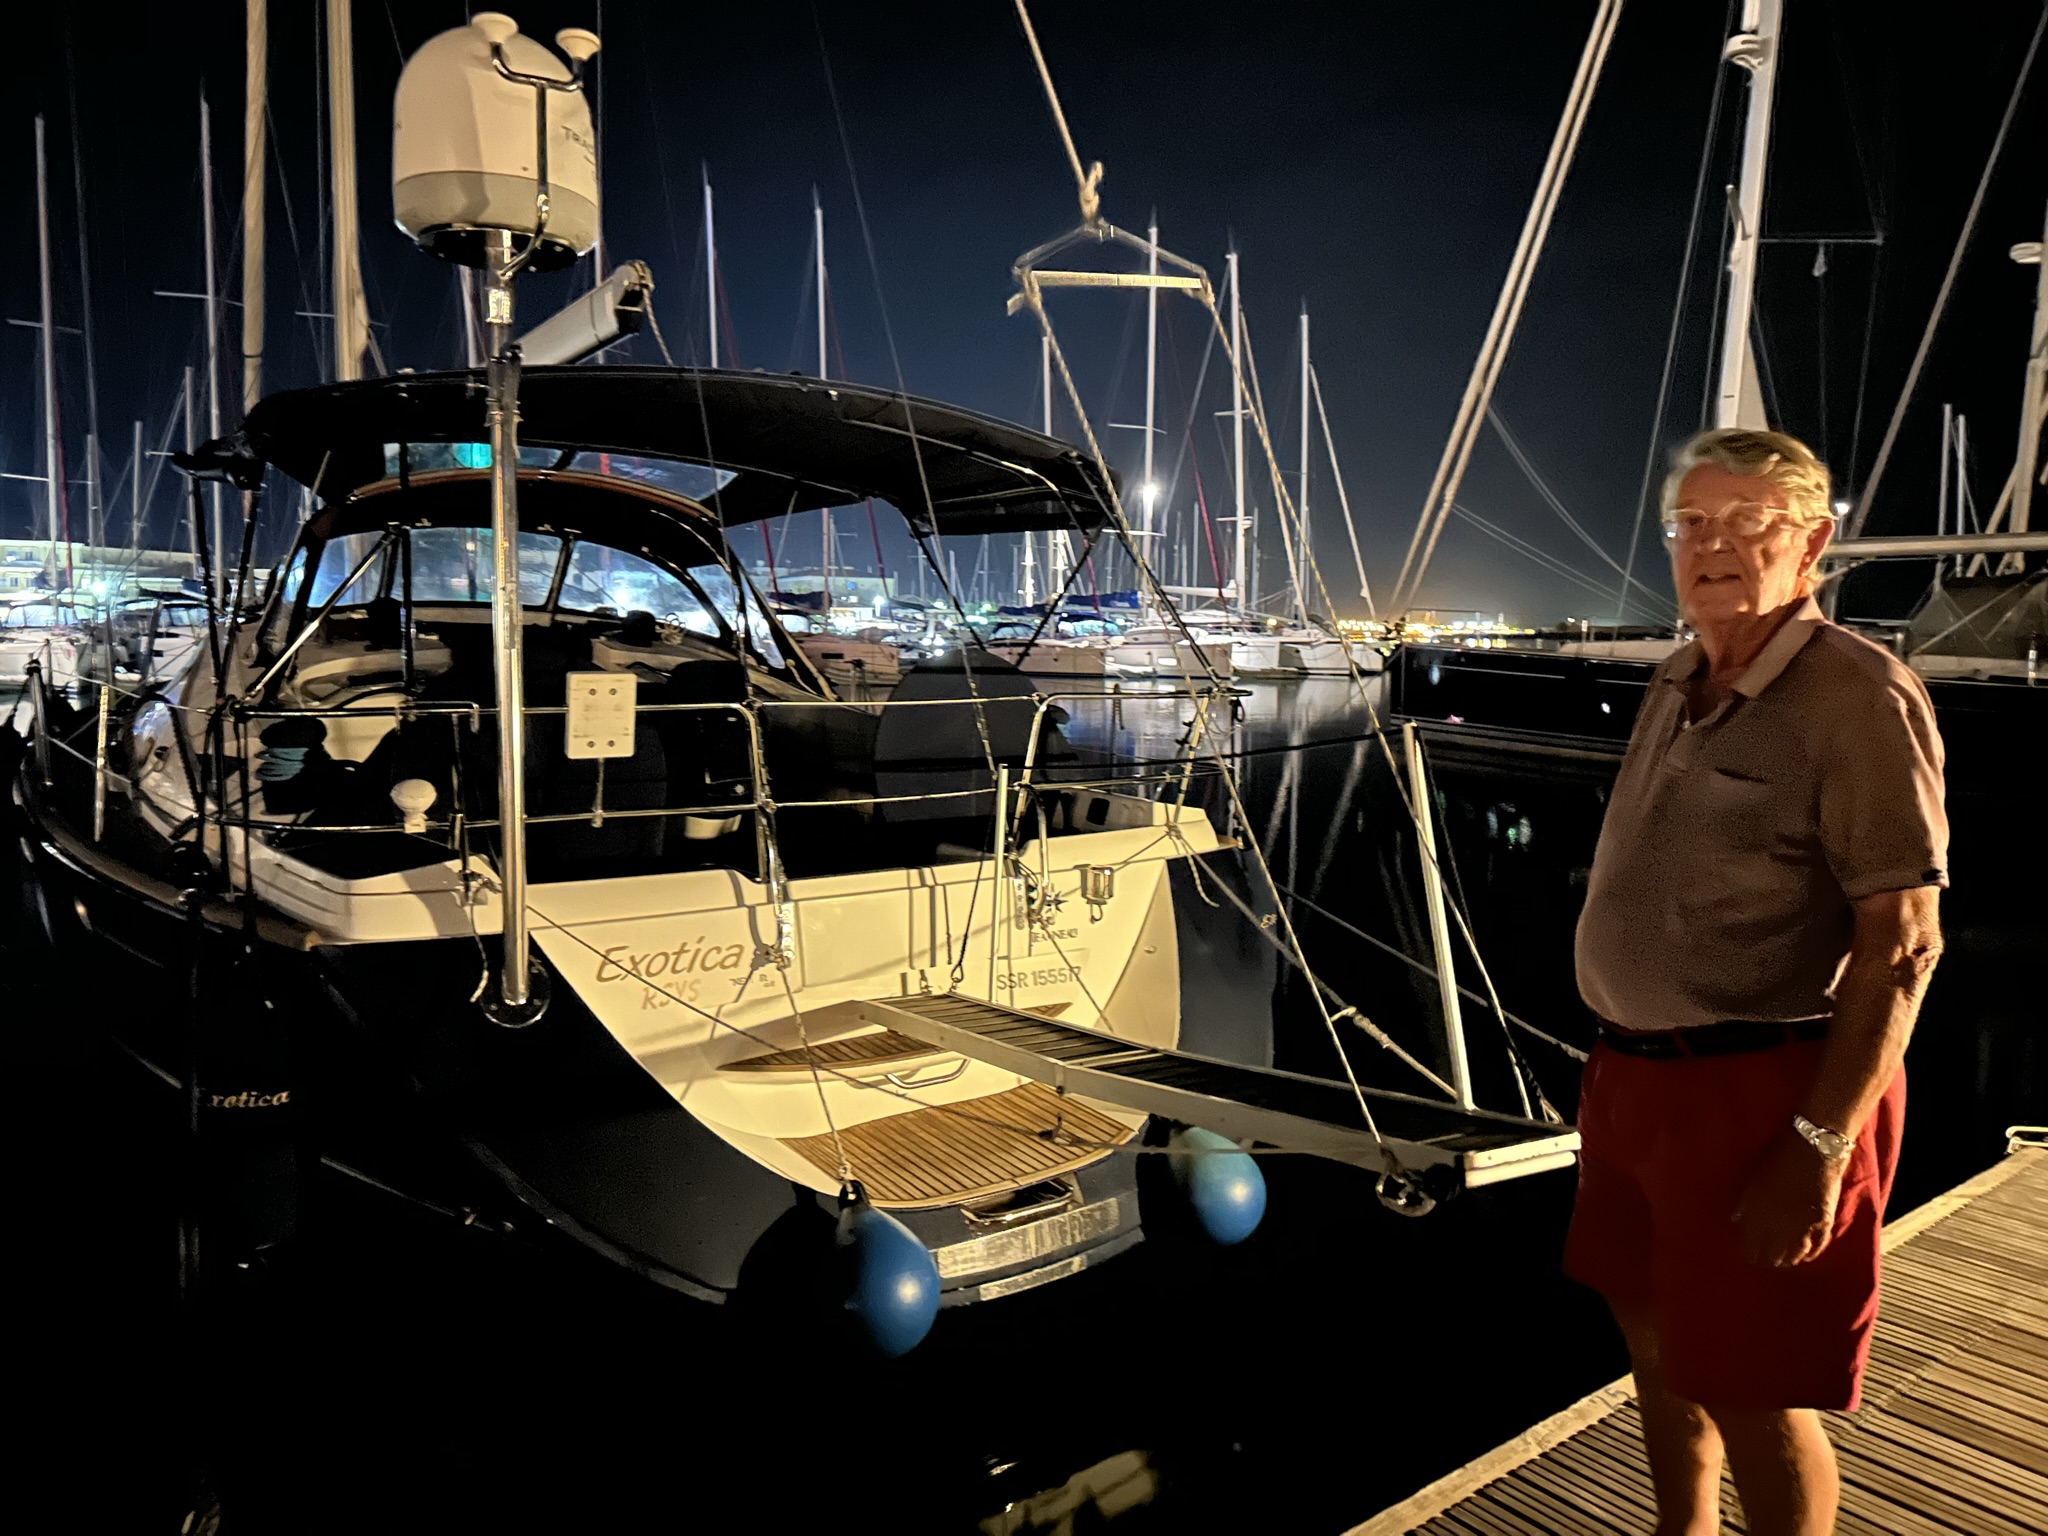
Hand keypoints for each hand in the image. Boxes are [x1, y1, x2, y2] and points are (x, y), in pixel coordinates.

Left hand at [1731, 1126, 1847, 1267]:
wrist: (1813, 1148)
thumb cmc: (1777, 1158)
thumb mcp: (1752, 1179)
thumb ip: (1744, 1203)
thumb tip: (1736, 1221)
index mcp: (1759, 1214)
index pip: (1751, 1246)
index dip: (1748, 1254)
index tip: (1747, 1257)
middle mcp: (1780, 1226)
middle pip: (1773, 1254)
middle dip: (1767, 1260)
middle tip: (1764, 1262)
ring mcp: (1804, 1226)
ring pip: (1795, 1255)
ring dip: (1787, 1261)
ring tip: (1782, 1263)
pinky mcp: (1825, 1223)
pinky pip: (1818, 1247)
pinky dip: (1810, 1255)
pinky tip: (1805, 1257)